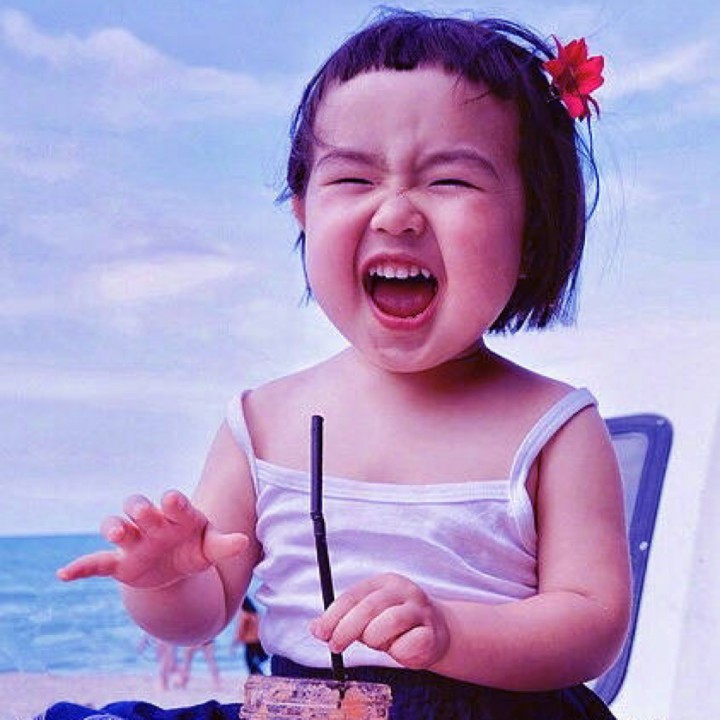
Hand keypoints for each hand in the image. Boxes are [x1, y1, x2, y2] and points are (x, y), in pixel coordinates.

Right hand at [56, 490, 248, 588]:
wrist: (177, 567)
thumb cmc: (196, 548)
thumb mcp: (211, 549)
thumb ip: (224, 544)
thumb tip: (243, 542)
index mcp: (176, 515)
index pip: (173, 503)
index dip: (173, 502)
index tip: (172, 500)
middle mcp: (151, 523)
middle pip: (140, 508)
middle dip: (141, 509)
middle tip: (144, 512)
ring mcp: (133, 541)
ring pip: (117, 526)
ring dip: (114, 527)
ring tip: (116, 533)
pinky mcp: (119, 562)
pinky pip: (95, 563)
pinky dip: (80, 568)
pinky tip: (63, 575)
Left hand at [309, 573, 449, 669]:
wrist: (437, 633)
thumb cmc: (395, 626)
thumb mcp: (367, 619)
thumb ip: (343, 621)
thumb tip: (314, 628)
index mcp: (384, 582)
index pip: (353, 595)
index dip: (333, 615)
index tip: (321, 633)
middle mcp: (403, 591)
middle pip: (369, 607)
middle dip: (347, 629)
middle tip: (335, 646)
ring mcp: (419, 610)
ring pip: (389, 622)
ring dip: (374, 639)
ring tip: (376, 644)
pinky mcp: (431, 632)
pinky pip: (408, 644)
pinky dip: (397, 652)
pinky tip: (399, 650)